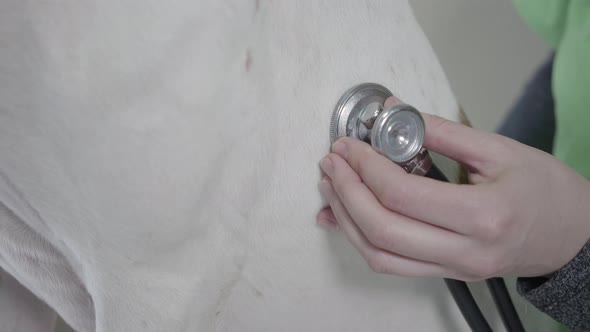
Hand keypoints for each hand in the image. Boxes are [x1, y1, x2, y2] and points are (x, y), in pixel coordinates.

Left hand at [317, 110, 589, 280]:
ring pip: (380, 255)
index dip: (366, 167)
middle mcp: (466, 252)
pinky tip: (342, 217)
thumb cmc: (545, 190)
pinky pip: (391, 264)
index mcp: (484, 215)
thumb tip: (394, 110)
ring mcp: (454, 269)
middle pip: (383, 230)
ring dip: (346, 220)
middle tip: (332, 162)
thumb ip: (441, 131)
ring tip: (330, 185)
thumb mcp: (499, 149)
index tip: (349, 145)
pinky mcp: (446, 273)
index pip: (403, 195)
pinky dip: (360, 239)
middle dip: (347, 193)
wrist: (572, 236)